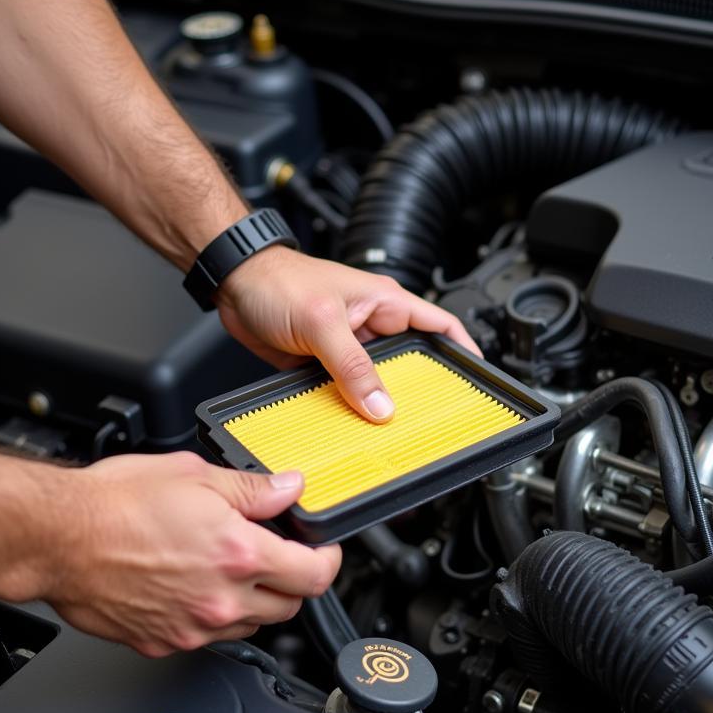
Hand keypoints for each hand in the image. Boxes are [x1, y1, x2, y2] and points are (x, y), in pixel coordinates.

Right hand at [41, 452, 340, 656]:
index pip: (314, 574)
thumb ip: (251, 488)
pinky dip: (213, 615)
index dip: (328, 560)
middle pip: (289, 606)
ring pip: (251, 625)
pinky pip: (208, 636)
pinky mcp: (164, 642)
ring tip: (231, 566)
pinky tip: (194, 586)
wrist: (58, 538)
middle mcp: (221, 598)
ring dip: (256, 600)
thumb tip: (288, 488)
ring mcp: (193, 627)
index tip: (322, 549)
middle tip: (279, 553)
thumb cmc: (115, 503)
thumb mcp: (194, 475)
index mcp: (237, 553)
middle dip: (293, 580)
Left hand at [215, 247, 481, 421]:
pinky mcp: (323, 364)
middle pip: (408, 364)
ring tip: (387, 432)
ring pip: (374, 383)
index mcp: (386, 303)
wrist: (235, 285)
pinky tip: (348, 427)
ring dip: (376, 404)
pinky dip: (346, 409)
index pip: (440, 326)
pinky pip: (344, 392)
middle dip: (418, 391)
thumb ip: (353, 365)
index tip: (477, 380)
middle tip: (427, 420)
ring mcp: (347, 346)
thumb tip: (380, 404)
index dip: (463, 351)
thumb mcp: (323, 322)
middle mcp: (371, 325)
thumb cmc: (278, 280)